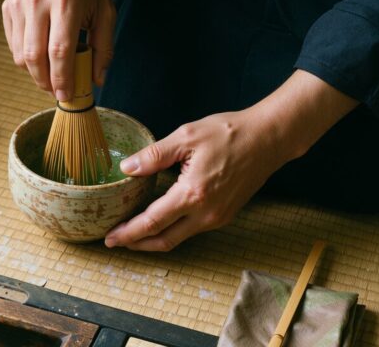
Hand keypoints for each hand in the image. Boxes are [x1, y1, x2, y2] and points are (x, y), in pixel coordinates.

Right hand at [2, 0, 115, 100]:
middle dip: (46, 82)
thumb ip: (104, 46)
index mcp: (66, 0)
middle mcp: (39, 1)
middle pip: (35, 57)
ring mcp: (19, 4)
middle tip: (57, 91)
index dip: (62, 78)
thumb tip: (97, 80)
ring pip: (20, 55)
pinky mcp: (8, 7)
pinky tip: (40, 57)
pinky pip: (14, 44)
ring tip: (50, 76)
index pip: (60, 50)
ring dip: (35, 73)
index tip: (66, 95)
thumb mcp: (105, 9)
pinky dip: (26, 58)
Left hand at [104, 110, 287, 250]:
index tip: (109, 237)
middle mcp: (206, 213)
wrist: (269, 138)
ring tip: (133, 233)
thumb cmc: (229, 133)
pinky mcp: (225, 214)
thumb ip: (154, 155)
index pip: (151, 222)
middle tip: (115, 241)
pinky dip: (172, 230)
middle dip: (136, 244)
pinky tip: (160, 219)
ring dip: (154, 239)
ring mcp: (217, 217)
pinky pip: (192, 229)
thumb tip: (127, 168)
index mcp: (192, 194)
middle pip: (164, 240)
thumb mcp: (186, 136)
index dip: (128, 233)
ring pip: (178, 238)